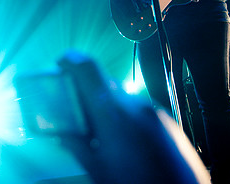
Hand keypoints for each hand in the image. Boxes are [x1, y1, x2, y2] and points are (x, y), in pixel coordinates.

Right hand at [56, 51, 210, 183]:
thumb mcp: (98, 170)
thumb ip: (77, 147)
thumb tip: (65, 137)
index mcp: (113, 113)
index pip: (88, 68)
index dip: (72, 60)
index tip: (61, 64)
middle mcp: (135, 105)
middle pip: (104, 83)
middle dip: (87, 93)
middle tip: (75, 111)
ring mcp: (155, 112)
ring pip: (122, 98)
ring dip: (107, 108)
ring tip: (101, 135)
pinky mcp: (167, 122)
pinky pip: (139, 110)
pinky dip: (126, 118)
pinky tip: (124, 142)